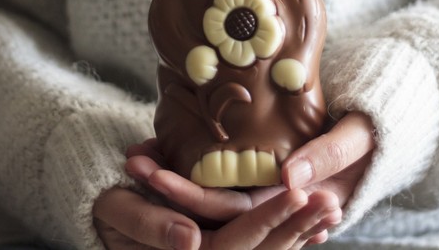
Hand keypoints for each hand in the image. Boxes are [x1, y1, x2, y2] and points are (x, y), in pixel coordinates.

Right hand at [93, 185, 334, 248]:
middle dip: (298, 226)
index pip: (236, 245)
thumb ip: (150, 224)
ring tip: (334, 209)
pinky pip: (265, 247)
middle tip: (332, 200)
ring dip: (303, 232)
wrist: (104, 218)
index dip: (268, 221)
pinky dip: (293, 236)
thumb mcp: (119, 211)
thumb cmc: (107, 210)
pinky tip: (319, 225)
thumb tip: (189, 240)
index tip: (297, 194)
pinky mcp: (225, 246)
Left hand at [124, 112, 373, 243]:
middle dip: (167, 188)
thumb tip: (290, 178)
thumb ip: (329, 155)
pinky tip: (161, 153)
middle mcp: (273, 211)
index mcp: (294, 206)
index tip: (150, 171)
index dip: (188, 192)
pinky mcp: (260, 184)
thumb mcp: (358, 138)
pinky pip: (220, 184)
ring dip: (173, 181)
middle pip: (210, 210)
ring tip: (136, 157)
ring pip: (210, 200)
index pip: (230, 211)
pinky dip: (190, 170)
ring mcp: (265, 199)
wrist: (381, 124)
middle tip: (131, 161)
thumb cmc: (374, 129)